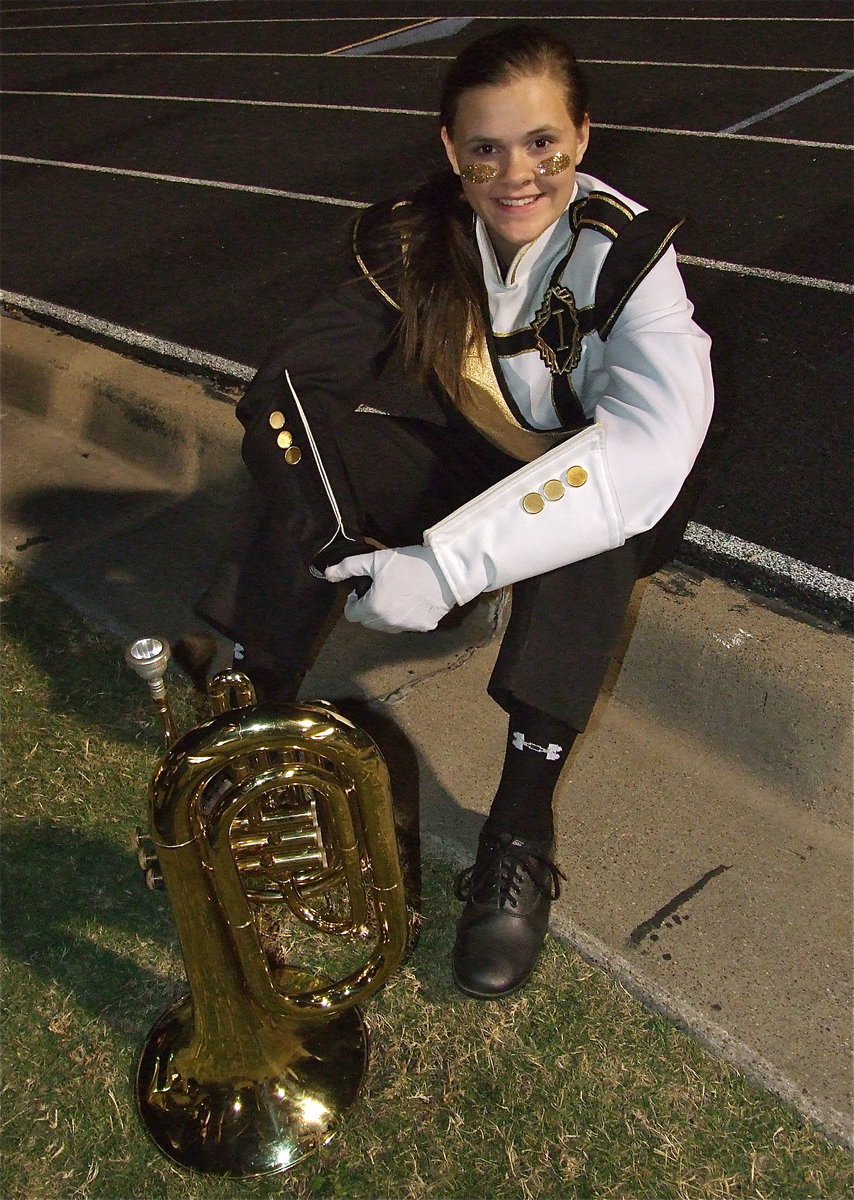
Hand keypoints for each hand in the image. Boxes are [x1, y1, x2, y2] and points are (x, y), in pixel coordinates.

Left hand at [324, 545, 456, 632]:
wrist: (445, 569)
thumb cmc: (408, 563)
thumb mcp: (374, 560)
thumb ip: (348, 567)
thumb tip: (327, 574)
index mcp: (373, 609)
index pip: (351, 615)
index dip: (353, 601)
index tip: (362, 589)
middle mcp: (389, 623)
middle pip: (368, 622)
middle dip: (369, 608)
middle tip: (380, 589)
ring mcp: (408, 627)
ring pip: (387, 626)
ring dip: (386, 614)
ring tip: (397, 593)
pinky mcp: (425, 627)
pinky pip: (408, 625)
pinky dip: (406, 616)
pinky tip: (414, 599)